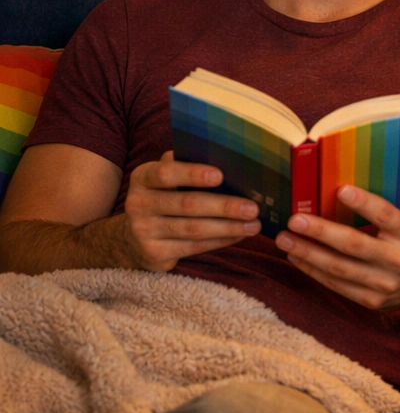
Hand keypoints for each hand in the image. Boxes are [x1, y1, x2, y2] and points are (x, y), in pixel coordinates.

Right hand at [123, 151, 260, 270]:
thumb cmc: (164, 196)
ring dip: (229, 227)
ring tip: (254, 224)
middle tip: (252, 207)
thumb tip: (227, 158)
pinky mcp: (154, 254)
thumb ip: (186, 165)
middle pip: (187, 204)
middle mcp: (138, 204)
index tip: (220, 175)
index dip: (192, 174)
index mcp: (142, 177)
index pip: (166, 173)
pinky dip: (220, 241)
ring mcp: (143, 231)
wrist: (133, 237)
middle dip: (224, 206)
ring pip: (194, 229)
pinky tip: (238, 235)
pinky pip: (194, 247)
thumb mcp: (167, 178)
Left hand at [275, 184, 399, 310]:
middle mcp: (399, 259)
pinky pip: (337, 285)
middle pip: (355, 245)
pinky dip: (313, 270)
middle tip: (294, 219)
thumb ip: (389, 205)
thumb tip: (347, 181)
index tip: (341, 191)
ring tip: (285, 239)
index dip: (364, 204)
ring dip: (308, 253)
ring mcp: (385, 284)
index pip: (386, 216)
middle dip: (321, 232)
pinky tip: (296, 257)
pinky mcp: (372, 301)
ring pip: (340, 268)